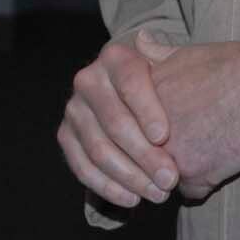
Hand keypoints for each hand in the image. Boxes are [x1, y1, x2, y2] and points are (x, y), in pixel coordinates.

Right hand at [58, 30, 178, 208]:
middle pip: (115, 122)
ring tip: (159, 194)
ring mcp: (74, 109)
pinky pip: (82, 167)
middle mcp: (88, 79)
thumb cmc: (169, 87)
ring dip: (130, 177)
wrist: (142, 102)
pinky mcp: (66, 137)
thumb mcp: (173, 68)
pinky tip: (132, 199)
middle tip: (171, 179)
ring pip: (99, 149)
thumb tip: (147, 40)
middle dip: (145, 155)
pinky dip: (108, 187)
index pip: (130, 82)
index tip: (166, 137)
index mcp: (115, 57)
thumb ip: (169, 58)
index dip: (146, 109)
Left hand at [139, 36, 239, 200]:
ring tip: (195, 159)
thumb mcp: (184, 53)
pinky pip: (190, 192)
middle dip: (150, 159)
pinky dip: (201, 185)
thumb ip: (155, 54)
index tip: (154, 133)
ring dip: (173, 174)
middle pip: (137, 156)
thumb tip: (141, 38)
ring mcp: (168, 154)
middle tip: (174, 152)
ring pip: (159, 177)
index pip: (123, 127)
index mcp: (137, 100)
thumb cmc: (229, 65)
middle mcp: (145, 129)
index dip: (138, 132)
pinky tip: (215, 167)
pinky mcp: (195, 175)